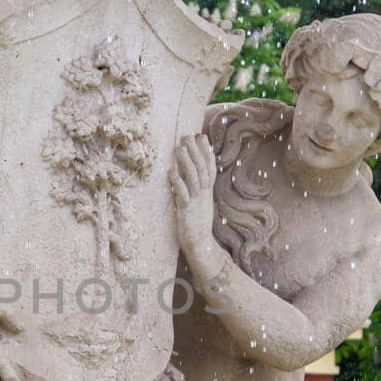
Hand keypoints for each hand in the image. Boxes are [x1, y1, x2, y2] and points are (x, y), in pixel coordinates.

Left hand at [170, 134, 221, 273]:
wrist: (201, 244)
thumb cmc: (197, 223)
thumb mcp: (200, 202)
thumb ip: (197, 188)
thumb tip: (190, 173)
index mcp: (207, 192)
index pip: (209, 167)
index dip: (206, 151)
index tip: (201, 136)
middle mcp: (204, 194)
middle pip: (201, 169)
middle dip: (195, 151)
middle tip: (188, 136)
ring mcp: (196, 202)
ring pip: (193, 178)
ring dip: (186, 162)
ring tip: (179, 148)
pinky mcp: (186, 212)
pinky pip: (182, 195)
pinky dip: (177, 183)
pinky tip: (170, 172)